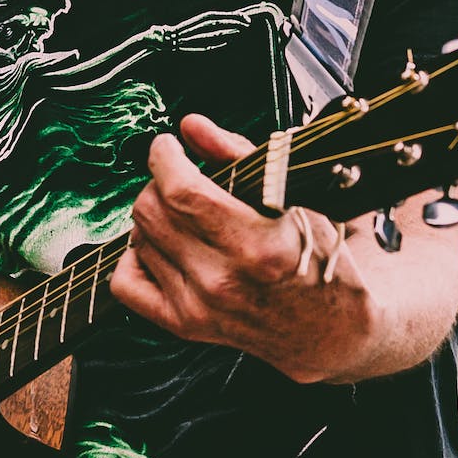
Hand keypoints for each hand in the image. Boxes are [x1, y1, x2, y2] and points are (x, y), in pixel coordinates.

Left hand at [110, 113, 373, 382]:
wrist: (331, 331)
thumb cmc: (320, 261)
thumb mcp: (295, 198)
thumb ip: (238, 156)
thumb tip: (192, 127)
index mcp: (257, 244)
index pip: (180, 191)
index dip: (165, 158)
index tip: (168, 147)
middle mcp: (221, 279)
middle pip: (150, 211)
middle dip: (159, 183)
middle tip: (180, 180)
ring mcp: (198, 306)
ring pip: (138, 239)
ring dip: (154, 220)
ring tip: (183, 217)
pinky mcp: (184, 325)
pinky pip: (126, 282)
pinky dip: (135, 259)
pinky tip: (162, 249)